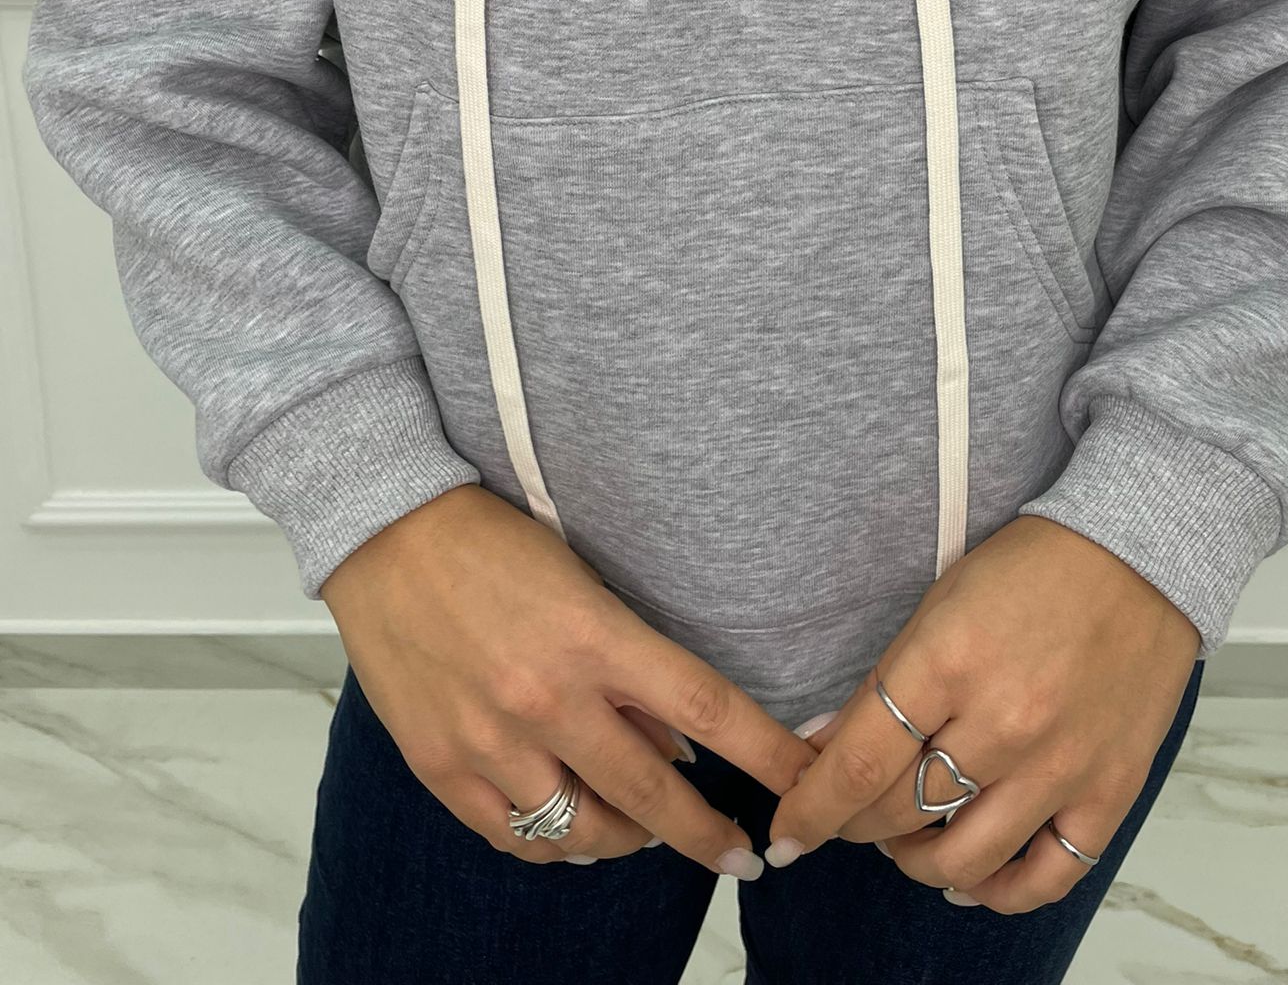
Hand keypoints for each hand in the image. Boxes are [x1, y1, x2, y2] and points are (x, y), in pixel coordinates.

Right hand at [320, 485, 806, 876]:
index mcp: (594, 638)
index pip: (705, 709)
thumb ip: (627, 664)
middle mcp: (547, 699)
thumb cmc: (489, 542)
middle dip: (708, 834)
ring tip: (645, 829)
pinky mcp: (442, 767)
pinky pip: (515, 840)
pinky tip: (572, 832)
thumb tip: (673, 742)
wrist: (385, 533)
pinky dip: (554, 846)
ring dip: (627, 840)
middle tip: (740, 853)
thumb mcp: (581, 582)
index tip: (803, 785)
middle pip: (654, 796)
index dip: (764, 756)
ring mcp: (491, 741)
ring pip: (583, 834)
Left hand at [766, 516, 1199, 910]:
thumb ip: (885, 683)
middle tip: (847, 816)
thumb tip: (823, 749)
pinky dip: (999, 891)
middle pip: (901, 813)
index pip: (856, 763)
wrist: (1139, 555)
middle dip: (856, 826)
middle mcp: (1003, 721)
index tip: (787, 829)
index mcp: (948, 661)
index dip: (810, 809)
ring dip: (917, 862)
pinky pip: (1046, 876)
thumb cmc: (1035, 568)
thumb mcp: (939, 603)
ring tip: (906, 844)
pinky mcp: (1109, 791)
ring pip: (964, 860)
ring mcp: (1060, 764)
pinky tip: (973, 878)